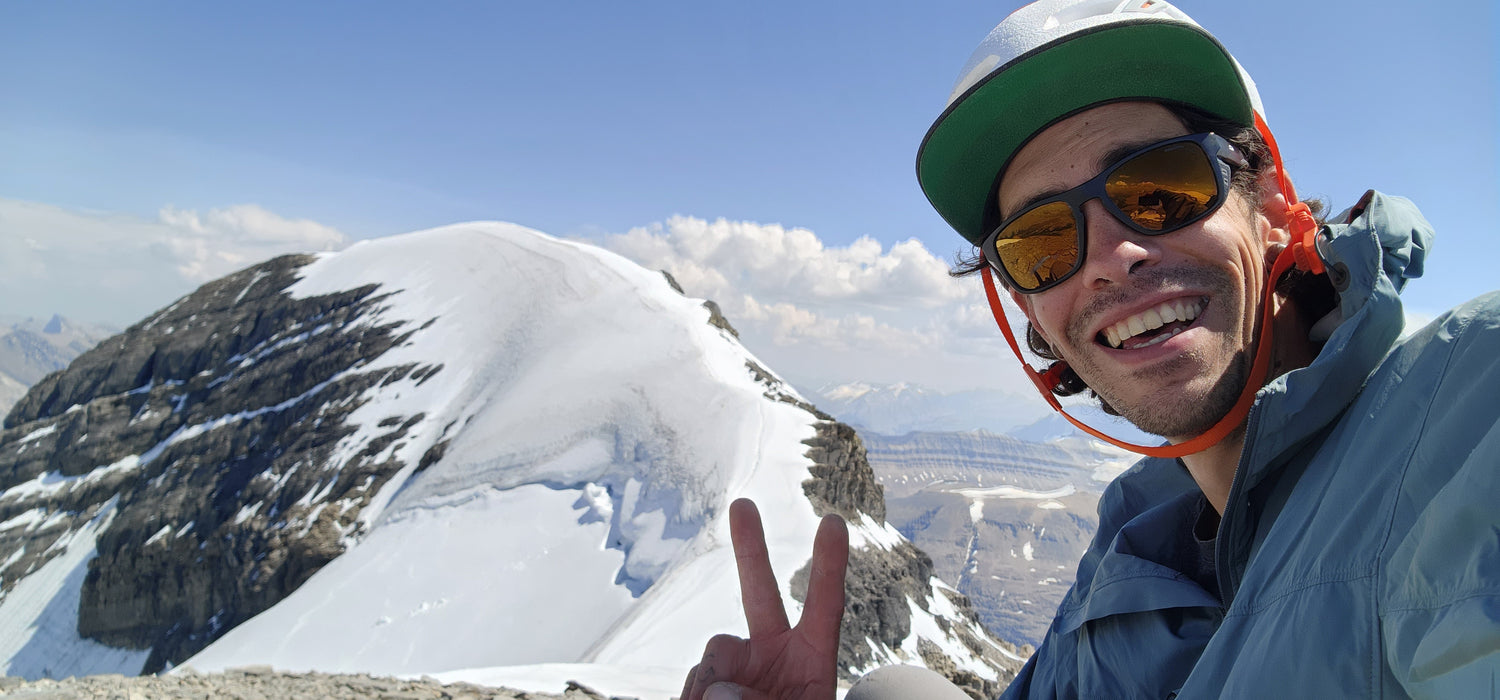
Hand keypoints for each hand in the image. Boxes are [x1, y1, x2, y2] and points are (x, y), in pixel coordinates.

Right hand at [679, 498, 848, 699]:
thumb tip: (716, 689)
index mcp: (813, 662)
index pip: (825, 607)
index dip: (829, 565)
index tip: (832, 521)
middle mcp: (773, 656)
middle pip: (760, 593)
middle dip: (750, 548)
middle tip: (743, 503)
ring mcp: (738, 672)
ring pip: (714, 658)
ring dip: (713, 691)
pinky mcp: (708, 690)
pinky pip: (694, 687)